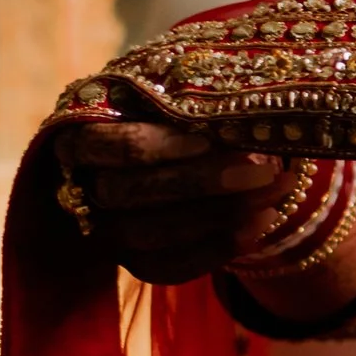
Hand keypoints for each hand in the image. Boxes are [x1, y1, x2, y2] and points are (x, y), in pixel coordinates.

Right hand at [54, 116, 355, 318]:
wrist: (175, 145)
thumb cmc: (171, 105)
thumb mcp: (172, 88)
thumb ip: (189, 91)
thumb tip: (242, 89)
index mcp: (80, 136)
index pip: (103, 145)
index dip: (152, 146)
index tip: (206, 138)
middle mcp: (83, 188)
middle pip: (131, 193)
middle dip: (202, 182)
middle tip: (263, 168)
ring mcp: (106, 230)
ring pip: (151, 234)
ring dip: (221, 215)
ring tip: (275, 192)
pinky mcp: (133, 262)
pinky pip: (169, 267)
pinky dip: (219, 248)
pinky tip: (262, 224)